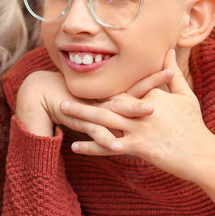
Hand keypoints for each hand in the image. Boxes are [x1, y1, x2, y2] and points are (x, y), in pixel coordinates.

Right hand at [15, 70, 162, 137]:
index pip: (137, 85)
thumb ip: (117, 98)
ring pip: (117, 112)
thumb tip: (139, 98)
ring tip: (151, 112)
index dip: (154, 77)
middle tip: (171, 77)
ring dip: (133, 111)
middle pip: (133, 93)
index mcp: (112, 95)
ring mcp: (95, 112)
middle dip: (152, 87)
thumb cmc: (74, 100)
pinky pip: (96, 133)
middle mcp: (106, 101)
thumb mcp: (98, 98)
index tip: (172, 67)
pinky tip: (118, 148)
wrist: (43, 96)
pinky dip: (106, 140)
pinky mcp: (83, 124)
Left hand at [62, 49, 214, 181]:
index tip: (81, 80)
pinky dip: (91, 147)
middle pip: (108, 102)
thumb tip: (168, 49)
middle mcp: (143, 110)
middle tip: (61, 95)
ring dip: (81, 117)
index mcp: (151, 96)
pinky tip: (74, 147)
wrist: (204, 154)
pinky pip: (110, 147)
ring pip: (104, 121)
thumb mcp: (185, 95)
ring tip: (62, 113)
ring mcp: (140, 128)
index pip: (122, 87)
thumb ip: (173, 73)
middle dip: (84, 99)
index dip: (100, 85)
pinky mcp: (140, 147)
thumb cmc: (194, 125)